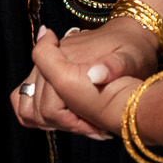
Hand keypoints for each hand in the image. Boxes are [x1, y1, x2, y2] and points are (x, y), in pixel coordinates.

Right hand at [17, 26, 142, 138]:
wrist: (132, 33)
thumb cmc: (134, 48)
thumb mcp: (132, 57)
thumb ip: (115, 65)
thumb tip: (94, 76)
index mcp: (67, 57)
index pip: (50, 106)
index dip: (69, 122)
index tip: (94, 126)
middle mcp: (52, 61)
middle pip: (40, 110)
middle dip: (67, 125)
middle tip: (96, 129)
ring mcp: (47, 65)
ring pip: (29, 106)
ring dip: (53, 120)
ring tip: (84, 123)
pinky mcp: (47, 70)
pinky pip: (28, 98)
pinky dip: (41, 112)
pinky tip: (68, 117)